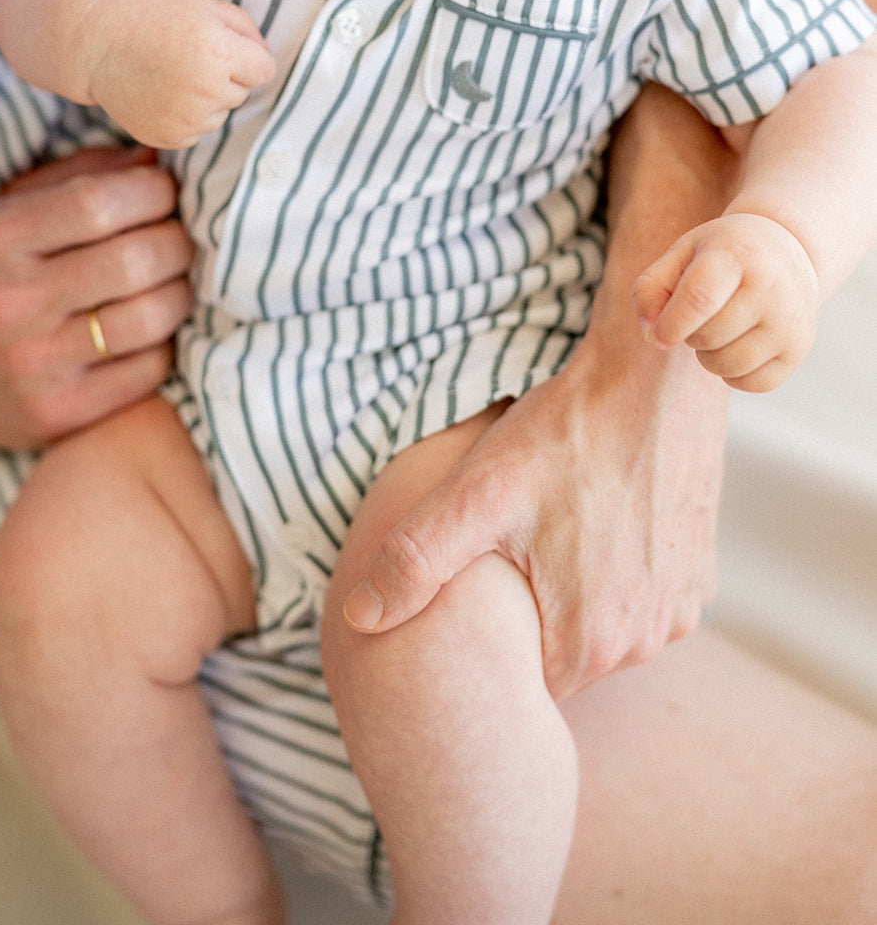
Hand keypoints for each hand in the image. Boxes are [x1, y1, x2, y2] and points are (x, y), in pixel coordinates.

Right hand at [0, 145, 194, 446]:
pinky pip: (150, 369)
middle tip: (177, 236)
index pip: (100, 203)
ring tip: (171, 279)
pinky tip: (148, 329)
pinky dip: (164, 342)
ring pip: (152, 316)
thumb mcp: (7, 211)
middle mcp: (11, 302)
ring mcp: (35, 364)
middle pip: (136, 259)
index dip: (153, 192)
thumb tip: (156, 157)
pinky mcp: (61, 413)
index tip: (164, 192)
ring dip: (180, 290)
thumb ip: (81, 176)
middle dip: (177, 239)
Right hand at [86, 0, 275, 148]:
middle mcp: (204, 91)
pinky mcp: (168, 138)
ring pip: (221, 114)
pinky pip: (197, 131)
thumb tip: (266, 60)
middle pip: (242, 92)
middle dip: (226, 75)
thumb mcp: (205, 4)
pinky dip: (186, 116)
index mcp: (218, 53)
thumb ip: (246, 29)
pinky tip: (162, 93)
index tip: (223, 45)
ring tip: (173, 73)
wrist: (97, 38)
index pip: (265, 70)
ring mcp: (184, 119)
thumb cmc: (155, 12)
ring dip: (207, 98)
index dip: (247, 55)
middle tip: (189, 55)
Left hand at [341, 330, 726, 700]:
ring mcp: (679, 609)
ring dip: (575, 593)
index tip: (481, 578)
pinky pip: (641, 599)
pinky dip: (615, 571)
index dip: (490, 630)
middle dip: (532, 611)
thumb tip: (358, 619)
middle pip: (562, 656)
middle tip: (513, 543)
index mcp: (588, 641)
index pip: (518, 679)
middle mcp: (644, 641)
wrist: (654, 377)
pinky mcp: (698, 576)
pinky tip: (595, 519)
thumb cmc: (564, 431)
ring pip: (603, 628)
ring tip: (553, 526)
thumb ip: (414, 561)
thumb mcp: (476, 492)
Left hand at [632, 211, 818, 392]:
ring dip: (709, 356)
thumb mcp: (681, 253)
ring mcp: (790, 321)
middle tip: (701, 315)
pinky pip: (750, 383)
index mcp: (736, 255)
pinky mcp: (798, 349)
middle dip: (689, 334)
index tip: (659, 335)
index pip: (699, 300)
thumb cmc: (720, 256)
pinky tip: (739, 343)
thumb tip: (653, 336)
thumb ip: (650, 288)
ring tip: (719, 328)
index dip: (670, 325)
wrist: (784, 251)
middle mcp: (771, 287)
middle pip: (707, 338)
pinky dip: (734, 373)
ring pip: (727, 366)